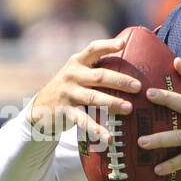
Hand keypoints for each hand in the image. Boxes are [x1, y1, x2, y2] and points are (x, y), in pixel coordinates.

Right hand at [29, 37, 144, 147]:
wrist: (41, 107)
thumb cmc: (70, 88)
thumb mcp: (78, 74)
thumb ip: (97, 68)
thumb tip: (132, 62)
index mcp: (78, 62)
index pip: (93, 49)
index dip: (108, 45)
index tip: (123, 44)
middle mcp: (72, 75)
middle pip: (99, 76)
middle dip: (120, 81)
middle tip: (138, 87)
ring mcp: (68, 93)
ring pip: (93, 98)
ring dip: (112, 103)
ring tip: (129, 109)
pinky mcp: (65, 111)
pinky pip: (84, 120)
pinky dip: (97, 129)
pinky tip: (110, 137)